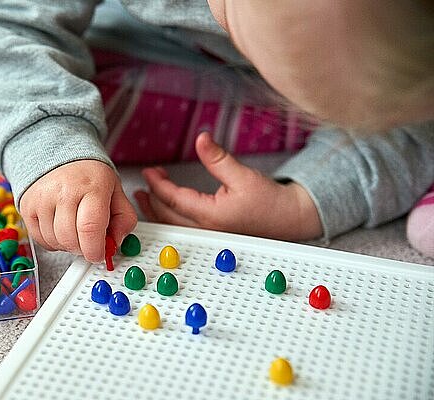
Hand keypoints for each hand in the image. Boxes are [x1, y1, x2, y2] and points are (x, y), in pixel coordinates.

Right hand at [20, 160, 136, 261]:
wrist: (59, 155)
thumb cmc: (89, 176)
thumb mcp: (115, 191)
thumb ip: (124, 218)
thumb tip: (116, 243)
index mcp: (92, 186)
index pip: (90, 228)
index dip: (95, 250)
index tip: (100, 254)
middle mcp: (64, 192)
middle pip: (71, 240)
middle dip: (83, 249)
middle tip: (89, 242)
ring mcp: (42, 199)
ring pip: (55, 242)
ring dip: (68, 245)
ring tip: (75, 229)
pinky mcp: (28, 207)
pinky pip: (41, 240)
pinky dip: (53, 242)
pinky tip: (60, 227)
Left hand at [135, 132, 322, 240]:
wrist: (289, 220)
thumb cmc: (270, 201)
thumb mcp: (244, 175)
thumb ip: (218, 158)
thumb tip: (201, 138)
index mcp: (212, 215)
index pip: (174, 200)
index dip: (157, 185)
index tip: (148, 172)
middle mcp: (207, 229)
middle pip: (167, 215)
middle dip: (152, 198)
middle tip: (143, 182)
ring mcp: (209, 235)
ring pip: (173, 225)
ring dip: (156, 210)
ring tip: (145, 196)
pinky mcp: (213, 235)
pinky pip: (182, 229)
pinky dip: (169, 217)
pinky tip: (166, 209)